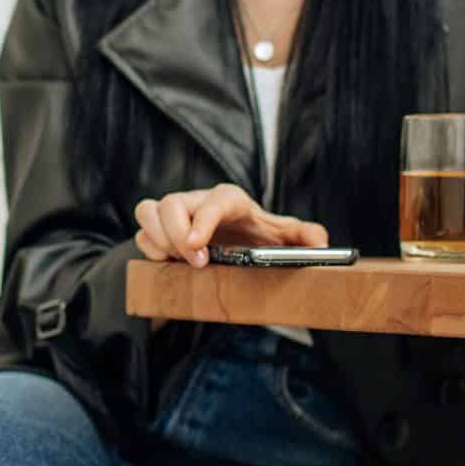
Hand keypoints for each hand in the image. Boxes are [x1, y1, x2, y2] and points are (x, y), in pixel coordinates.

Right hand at [134, 184, 329, 267]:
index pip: (215, 201)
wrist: (239, 239)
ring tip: (178, 262)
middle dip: (176, 237)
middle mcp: (200, 200)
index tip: (198, 248)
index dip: (203, 221)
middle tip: (195, 264)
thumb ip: (306, 237)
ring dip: (157, 239)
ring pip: (149, 211)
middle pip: (171, 203)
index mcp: (232, 201)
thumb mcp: (286, 237)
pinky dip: (149, 248)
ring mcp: (177, 212)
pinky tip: (168, 263)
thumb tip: (322, 243)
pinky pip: (142, 231)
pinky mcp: (161, 227)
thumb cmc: (258, 236)